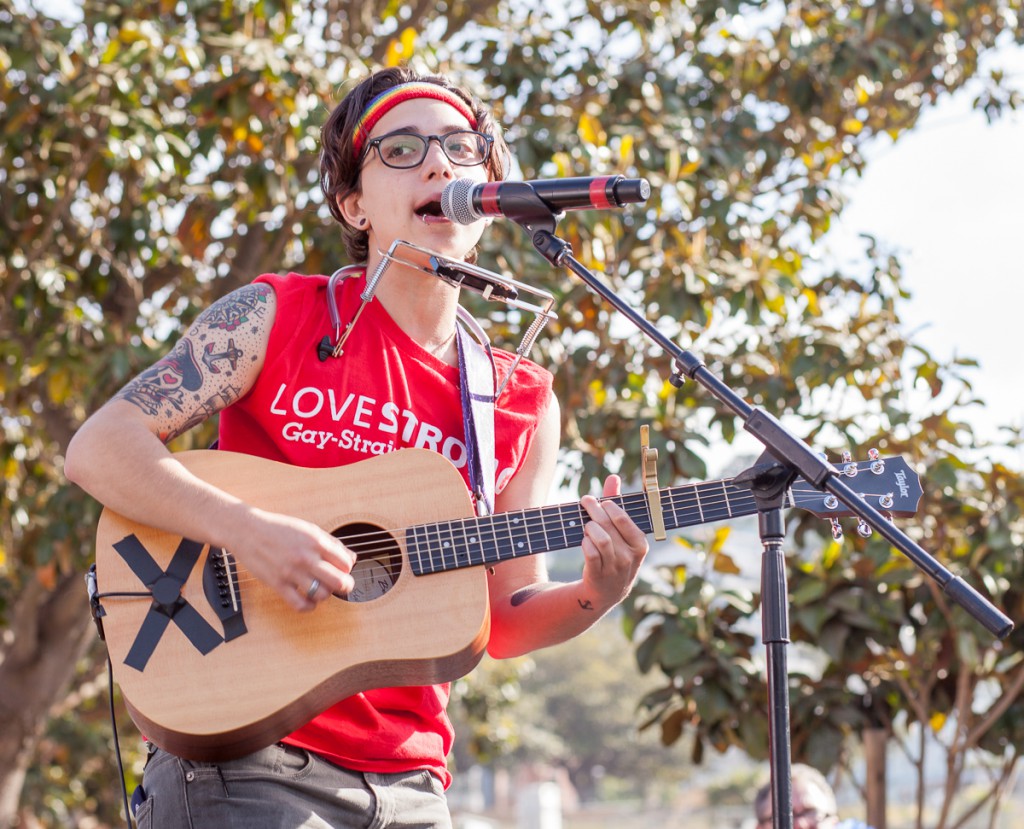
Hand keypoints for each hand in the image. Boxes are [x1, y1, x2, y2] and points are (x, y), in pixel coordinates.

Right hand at [231, 507, 355, 611]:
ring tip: (322, 589)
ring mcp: (291, 572)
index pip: (345, 563)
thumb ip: (332, 543)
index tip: (342, 570)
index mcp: (316, 541)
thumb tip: (351, 559)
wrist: (248, 530)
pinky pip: (299, 604)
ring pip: (321, 594)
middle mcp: (305, 557)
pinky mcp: (277, 584)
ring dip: (326, 595)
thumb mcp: (309, 529)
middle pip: (339, 581)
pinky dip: (309, 607)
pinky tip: (309, 600)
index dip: (347, 569)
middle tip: (343, 586)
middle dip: (346, 586)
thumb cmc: (280, 529)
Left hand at [579, 475, 648, 610]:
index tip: (601, 501)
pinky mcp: (598, 575)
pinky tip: (584, 540)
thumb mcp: (622, 533)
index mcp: (640, 544)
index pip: (623, 519)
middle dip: (594, 510)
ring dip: (589, 527)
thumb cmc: (615, 553)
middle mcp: (630, 556)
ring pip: (600, 539)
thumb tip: (614, 477)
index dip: (609, 506)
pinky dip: (585, 543)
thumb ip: (617, 505)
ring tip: (586, 525)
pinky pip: (590, 553)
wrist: (607, 590)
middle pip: (608, 525)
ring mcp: (615, 568)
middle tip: (586, 502)